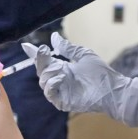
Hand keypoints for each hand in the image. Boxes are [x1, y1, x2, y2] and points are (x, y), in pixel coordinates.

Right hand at [23, 33, 137, 127]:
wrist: (112, 88)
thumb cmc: (101, 73)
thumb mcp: (82, 55)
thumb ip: (67, 48)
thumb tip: (54, 37)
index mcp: (63, 68)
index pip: (44, 61)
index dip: (35, 54)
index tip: (26, 45)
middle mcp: (59, 79)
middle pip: (41, 71)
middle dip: (40, 60)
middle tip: (44, 51)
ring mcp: (60, 91)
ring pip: (43, 82)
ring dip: (48, 72)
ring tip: (60, 68)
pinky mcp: (63, 101)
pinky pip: (50, 94)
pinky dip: (52, 85)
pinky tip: (60, 78)